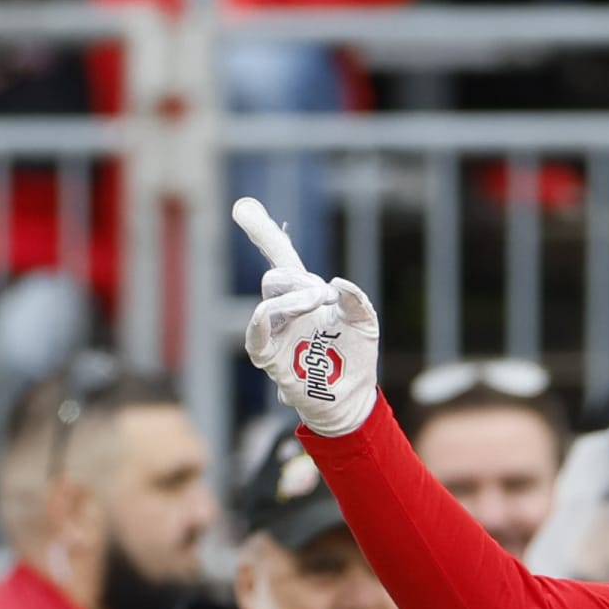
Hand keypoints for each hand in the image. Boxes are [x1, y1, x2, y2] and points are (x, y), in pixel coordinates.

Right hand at [236, 197, 380, 436]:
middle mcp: (286, 309)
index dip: (263, 233)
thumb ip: (356, 300)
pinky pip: (257, 332)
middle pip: (276, 277)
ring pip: (271, 299)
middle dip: (298, 279)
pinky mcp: (270, 356)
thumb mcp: (365, 324)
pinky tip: (279, 313)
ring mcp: (275, 332)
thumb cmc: (355, 360)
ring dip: (294, 297)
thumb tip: (338, 284)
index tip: (243, 208)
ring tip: (319, 302)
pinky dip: (266, 318)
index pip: (280, 256)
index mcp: (304, 294)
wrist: (352, 400)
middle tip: (325, 296)